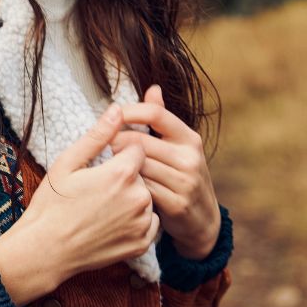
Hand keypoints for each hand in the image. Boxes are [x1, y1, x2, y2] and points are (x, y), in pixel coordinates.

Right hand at [0, 105, 159, 306]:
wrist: (46, 250)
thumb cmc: (52, 204)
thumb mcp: (68, 163)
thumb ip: (98, 135)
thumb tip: (118, 109)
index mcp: (121, 173)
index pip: (137, 148)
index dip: (120, 153)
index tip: (103, 164)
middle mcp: (138, 198)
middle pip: (143, 173)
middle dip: (126, 176)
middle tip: (97, 189)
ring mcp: (141, 223)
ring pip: (146, 197)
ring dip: (132, 198)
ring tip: (102, 206)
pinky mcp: (142, 243)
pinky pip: (149, 222)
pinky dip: (136, 220)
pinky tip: (112, 222)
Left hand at [113, 85, 220, 259]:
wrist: (203, 220)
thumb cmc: (181, 175)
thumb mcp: (178, 145)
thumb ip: (162, 118)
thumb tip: (153, 87)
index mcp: (189, 138)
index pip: (156, 113)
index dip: (130, 111)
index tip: (112, 114)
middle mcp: (190, 158)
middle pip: (140, 141)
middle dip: (117, 141)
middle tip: (104, 144)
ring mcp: (185, 182)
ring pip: (138, 165)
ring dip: (119, 164)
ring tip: (109, 164)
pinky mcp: (177, 204)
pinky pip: (142, 188)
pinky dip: (129, 185)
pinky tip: (121, 185)